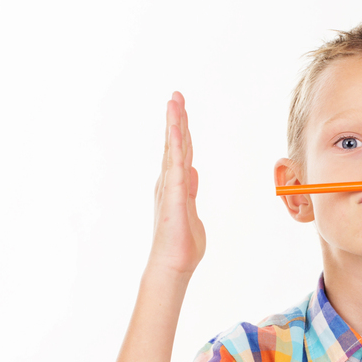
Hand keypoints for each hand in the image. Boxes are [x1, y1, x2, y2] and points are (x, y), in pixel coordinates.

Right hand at [150, 92, 203, 275]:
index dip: (180, 131)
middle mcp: (169, 182)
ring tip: (174, 102)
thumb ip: (191, 191)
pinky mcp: (173, 194)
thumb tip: (192, 172)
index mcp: (175, 186)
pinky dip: (174, 144)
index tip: (180, 111)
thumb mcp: (191, 211)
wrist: (173, 265)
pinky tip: (175, 128)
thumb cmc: (182, 245)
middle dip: (176, 119)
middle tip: (176, 96)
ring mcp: (170, 187)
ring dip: (174, 124)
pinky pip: (175, 163)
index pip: (179, 153)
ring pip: (172, 149)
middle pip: (174, 145)